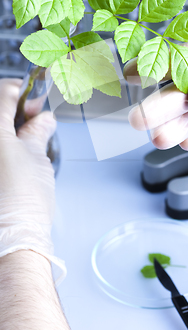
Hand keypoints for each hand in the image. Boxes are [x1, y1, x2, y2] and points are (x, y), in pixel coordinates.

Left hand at [0, 79, 64, 279]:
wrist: (12, 238)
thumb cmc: (22, 201)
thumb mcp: (37, 156)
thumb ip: (37, 130)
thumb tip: (42, 120)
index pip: (3, 93)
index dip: (22, 91)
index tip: (34, 99)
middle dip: (15, 111)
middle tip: (33, 119)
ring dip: (10, 130)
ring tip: (27, 140)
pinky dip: (5, 148)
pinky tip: (15, 156)